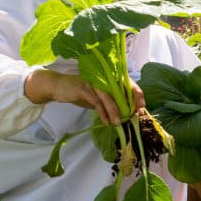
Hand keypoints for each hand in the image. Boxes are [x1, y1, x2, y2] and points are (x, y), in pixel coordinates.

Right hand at [24, 68, 143, 124]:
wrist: (58, 87)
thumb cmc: (80, 92)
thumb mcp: (97, 98)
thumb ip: (109, 103)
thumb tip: (125, 113)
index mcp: (108, 79)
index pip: (127, 83)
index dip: (136, 93)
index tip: (142, 106)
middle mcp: (103, 78)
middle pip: (121, 87)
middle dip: (131, 100)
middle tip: (136, 114)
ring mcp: (93, 82)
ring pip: (108, 96)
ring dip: (115, 110)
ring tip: (119, 122)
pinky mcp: (83, 88)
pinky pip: (96, 101)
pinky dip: (102, 112)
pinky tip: (106, 121)